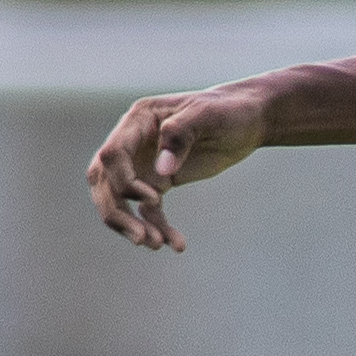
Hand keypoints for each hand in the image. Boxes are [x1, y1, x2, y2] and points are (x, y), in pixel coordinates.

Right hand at [85, 84, 270, 251]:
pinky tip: (177, 245)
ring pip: (122, 200)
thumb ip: (181, 136)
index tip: (154, 198)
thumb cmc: (227, 110)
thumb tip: (161, 172)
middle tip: (141, 239)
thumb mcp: (208, 115)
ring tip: (155, 245)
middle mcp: (134, 143)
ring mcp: (144, 163)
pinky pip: (150, 210)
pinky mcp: (159, 181)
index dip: (124, 180)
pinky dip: (159, 227)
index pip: (113, 154)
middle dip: (118, 212)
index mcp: (139, 120)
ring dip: (132, 224)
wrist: (248, 119)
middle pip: (106, 181)